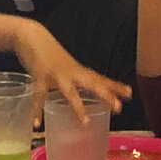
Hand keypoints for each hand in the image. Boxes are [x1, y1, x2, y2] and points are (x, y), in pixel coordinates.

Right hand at [14, 22, 130, 122]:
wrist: (30, 35)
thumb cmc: (47, 52)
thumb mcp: (64, 65)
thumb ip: (72, 78)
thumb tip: (80, 91)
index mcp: (77, 70)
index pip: (99, 78)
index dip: (114, 86)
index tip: (129, 93)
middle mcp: (71, 72)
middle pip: (92, 84)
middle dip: (106, 95)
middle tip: (119, 108)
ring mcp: (56, 75)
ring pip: (69, 92)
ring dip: (77, 107)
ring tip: (85, 122)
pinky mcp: (39, 77)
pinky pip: (38, 97)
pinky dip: (37, 111)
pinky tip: (37, 124)